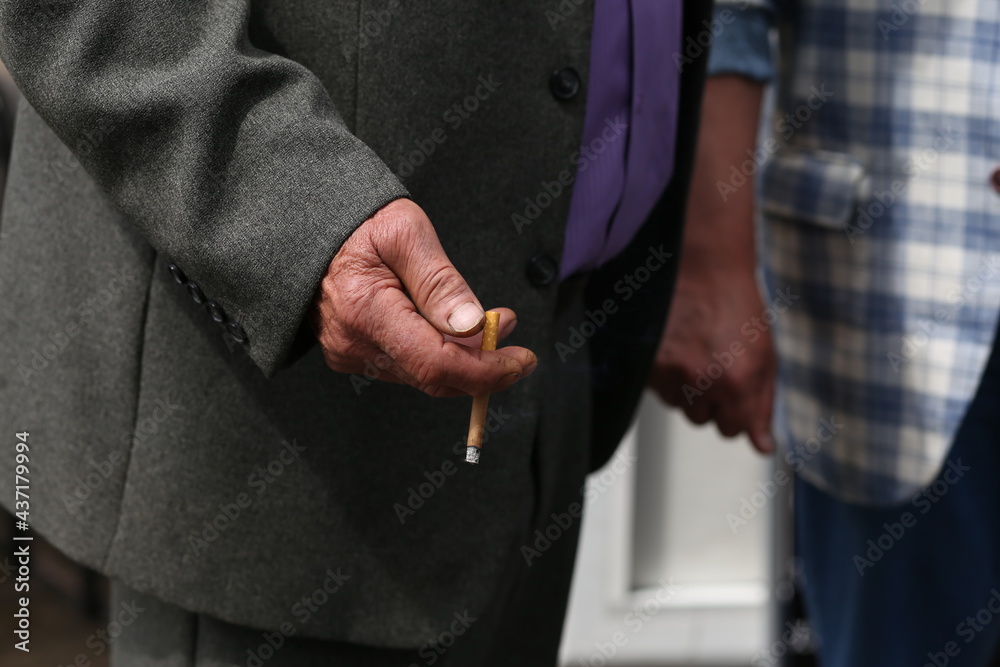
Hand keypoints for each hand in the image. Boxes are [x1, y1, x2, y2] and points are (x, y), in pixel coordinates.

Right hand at [310, 198, 537, 396]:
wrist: (307, 225)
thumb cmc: (357, 221)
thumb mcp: (406, 232)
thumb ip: (440, 282)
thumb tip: (472, 325)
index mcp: (367, 313)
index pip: (437, 365)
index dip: (487, 370)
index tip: (522, 360)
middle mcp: (354, 344)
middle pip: (434, 377)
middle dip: (483, 363)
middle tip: (508, 328)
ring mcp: (350, 354)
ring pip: (423, 375)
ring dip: (463, 357)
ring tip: (489, 322)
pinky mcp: (352, 353)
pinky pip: (406, 366)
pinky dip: (438, 353)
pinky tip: (453, 328)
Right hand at [647, 75, 774, 452]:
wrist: (701, 265)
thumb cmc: (736, 303)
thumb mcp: (765, 356)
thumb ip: (763, 405)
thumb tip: (762, 446)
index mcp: (739, 383)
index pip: (733, 430)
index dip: (735, 409)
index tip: (733, 388)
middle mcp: (703, 382)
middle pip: (702, 419)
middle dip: (709, 398)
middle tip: (713, 362)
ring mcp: (670, 372)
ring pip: (676, 403)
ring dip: (684, 384)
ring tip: (694, 348)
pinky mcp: (644, 363)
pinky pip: (654, 385)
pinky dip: (663, 370)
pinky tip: (676, 343)